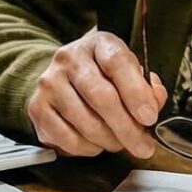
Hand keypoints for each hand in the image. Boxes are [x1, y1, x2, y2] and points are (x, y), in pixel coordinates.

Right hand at [25, 29, 164, 158]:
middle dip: (126, 128)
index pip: (117, 62)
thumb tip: (154, 103)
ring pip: (84, 122)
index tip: (149, 117)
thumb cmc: (103, 77)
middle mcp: (69, 58)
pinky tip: (95, 143)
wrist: (62, 78)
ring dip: (109, 141)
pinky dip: (87, 148)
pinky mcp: (36, 107)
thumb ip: (147, 87)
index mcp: (98, 43)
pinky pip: (66, 138)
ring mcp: (49, 82)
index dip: (136, 92)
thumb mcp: (129, 72)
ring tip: (119, 143)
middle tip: (142, 146)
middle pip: (100, 96)